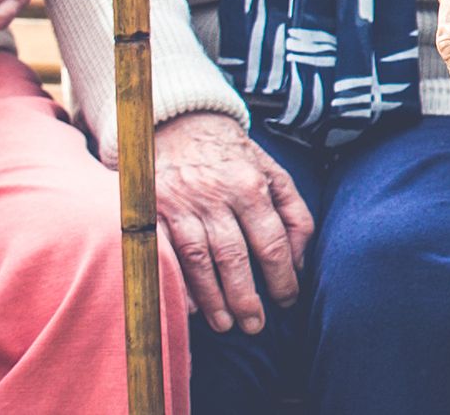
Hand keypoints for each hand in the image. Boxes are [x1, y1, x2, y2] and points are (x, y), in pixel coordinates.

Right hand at [156, 112, 314, 335]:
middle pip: (233, 257)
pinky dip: (176, 283)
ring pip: (198, 260)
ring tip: (226, 324)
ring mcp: (179, 203)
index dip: (282, 278)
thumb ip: (294, 213)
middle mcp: (214, 194)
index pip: (271, 242)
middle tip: (255, 325)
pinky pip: (162, 254)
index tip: (287, 300)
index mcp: (250, 184)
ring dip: (213, 299)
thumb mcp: (273, 172)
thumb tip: (300, 262)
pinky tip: (189, 307)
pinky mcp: (149, 210)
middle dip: (246, 298)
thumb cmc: (233, 156)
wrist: (179, 123)